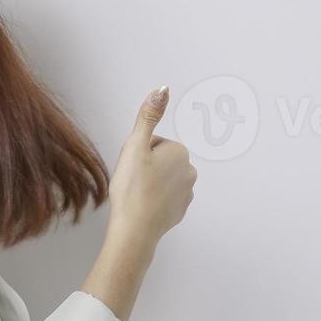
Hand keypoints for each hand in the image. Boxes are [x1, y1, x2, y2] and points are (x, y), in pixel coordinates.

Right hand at [105, 85, 196, 249]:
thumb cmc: (132, 189)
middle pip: (158, 160)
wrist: (135, 230)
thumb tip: (163, 89)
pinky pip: (163, 197)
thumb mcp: (134, 146)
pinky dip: (152, 200)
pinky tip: (141, 206)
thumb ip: (148, 116)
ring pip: (160, 179)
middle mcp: (189, 170)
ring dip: (148, 183)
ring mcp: (187, 193)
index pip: (152, 143)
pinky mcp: (180, 211)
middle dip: (144, 167)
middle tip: (131, 180)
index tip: (132, 166)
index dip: (137, 153)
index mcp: (180, 152)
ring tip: (135, 194)